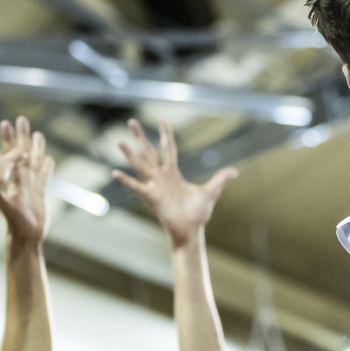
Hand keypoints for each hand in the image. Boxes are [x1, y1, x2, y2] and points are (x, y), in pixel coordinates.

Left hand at [0, 116, 53, 246]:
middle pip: (23, 151)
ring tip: (38, 133)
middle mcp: (22, 178)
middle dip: (22, 136)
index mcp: (14, 178)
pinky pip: (45, 175)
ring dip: (36, 147)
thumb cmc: (16, 222)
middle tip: (21, 119)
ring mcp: (32, 184)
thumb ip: (2, 197)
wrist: (26, 236)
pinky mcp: (41, 192)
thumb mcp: (8, 207)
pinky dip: (47, 167)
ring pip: (35, 160)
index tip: (5, 122)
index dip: (8, 139)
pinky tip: (49, 158)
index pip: (11, 153)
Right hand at [111, 119, 235, 249]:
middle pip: (149, 151)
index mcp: (173, 173)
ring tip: (118, 141)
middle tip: (132, 121)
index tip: (162, 119)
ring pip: (140, 165)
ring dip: (129, 154)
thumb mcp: (211, 192)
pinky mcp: (152, 197)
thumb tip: (234, 171)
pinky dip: (126, 180)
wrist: (191, 231)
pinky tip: (115, 173)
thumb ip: (220, 179)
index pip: (168, 148)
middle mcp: (161, 177)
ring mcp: (155, 186)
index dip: (166, 134)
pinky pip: (137, 186)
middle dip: (141, 136)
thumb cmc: (197, 214)